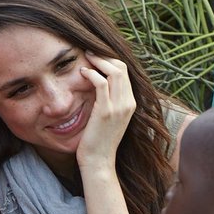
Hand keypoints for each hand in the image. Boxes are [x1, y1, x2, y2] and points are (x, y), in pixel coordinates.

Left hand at [75, 53, 135, 170]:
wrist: (99, 161)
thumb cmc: (99, 141)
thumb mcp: (109, 119)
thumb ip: (109, 102)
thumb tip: (99, 87)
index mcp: (130, 104)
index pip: (125, 73)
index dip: (111, 61)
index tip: (96, 57)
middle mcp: (128, 103)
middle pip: (122, 68)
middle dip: (105, 56)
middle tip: (89, 52)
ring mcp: (119, 107)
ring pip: (114, 71)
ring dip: (98, 61)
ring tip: (85, 57)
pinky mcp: (106, 111)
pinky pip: (100, 83)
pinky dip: (92, 73)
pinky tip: (82, 72)